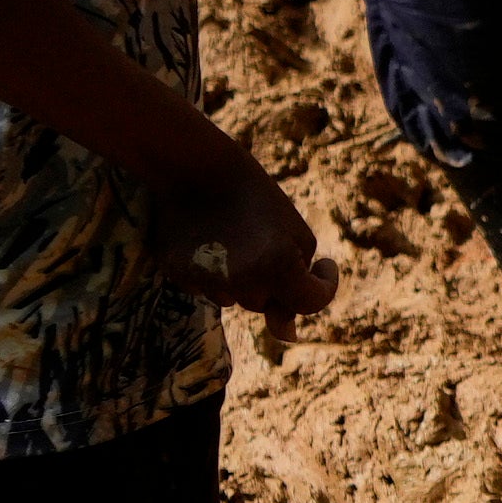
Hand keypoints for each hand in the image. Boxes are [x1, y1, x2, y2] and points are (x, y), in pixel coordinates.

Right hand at [152, 156, 338, 321]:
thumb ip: (299, 287)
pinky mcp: (177, 275)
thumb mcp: (296, 236)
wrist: (197, 167)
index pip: (310, 304)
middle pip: (266, 302)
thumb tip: (288, 336)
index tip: (324, 265)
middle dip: (273, 279)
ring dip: (242, 277)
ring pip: (234, 298)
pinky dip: (212, 271)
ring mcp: (205, 282)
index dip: (323, 285)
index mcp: (277, 267)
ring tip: (234, 236)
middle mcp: (240, 282)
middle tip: (265, 238)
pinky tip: (209, 240)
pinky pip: (206, 287)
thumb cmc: (257, 199)